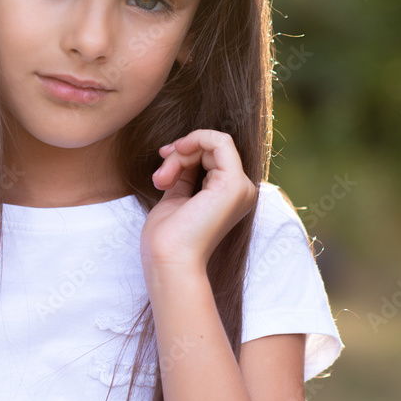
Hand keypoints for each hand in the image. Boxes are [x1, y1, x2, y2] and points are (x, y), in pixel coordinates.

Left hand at [140, 129, 256, 273]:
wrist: (169, 260)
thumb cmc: (168, 237)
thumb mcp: (176, 197)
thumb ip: (184, 175)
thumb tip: (181, 150)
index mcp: (229, 196)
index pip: (212, 156)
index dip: (185, 151)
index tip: (162, 158)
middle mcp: (241, 191)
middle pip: (211, 149)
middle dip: (178, 154)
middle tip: (159, 177)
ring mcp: (240, 188)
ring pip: (212, 144)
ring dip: (179, 154)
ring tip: (161, 179)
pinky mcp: (233, 185)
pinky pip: (220, 141)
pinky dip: (194, 140)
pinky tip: (175, 154)